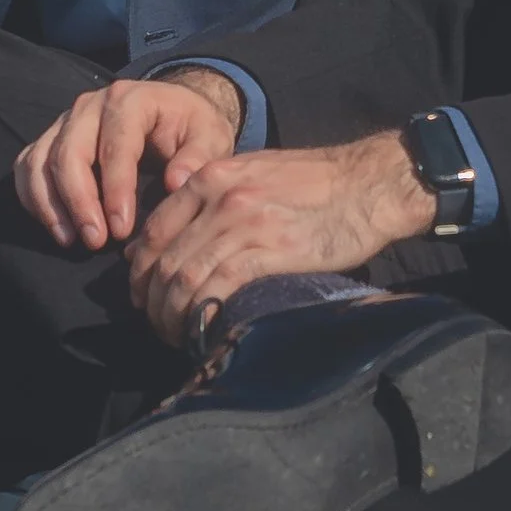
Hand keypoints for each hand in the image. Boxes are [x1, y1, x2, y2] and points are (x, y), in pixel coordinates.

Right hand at [14, 68, 244, 249]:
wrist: (172, 111)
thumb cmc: (191, 128)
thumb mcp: (211, 136)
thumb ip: (198, 157)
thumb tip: (176, 182)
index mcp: (130, 99)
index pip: (115, 145)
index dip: (115, 190)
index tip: (122, 230)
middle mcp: (89, 105)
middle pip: (69, 153)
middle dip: (79, 202)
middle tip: (95, 241)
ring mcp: (65, 121)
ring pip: (41, 161)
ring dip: (51, 205)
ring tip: (71, 241)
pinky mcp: (51, 138)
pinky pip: (28, 167)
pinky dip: (35, 199)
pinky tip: (57, 228)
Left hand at [128, 134, 436, 346]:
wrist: (369, 184)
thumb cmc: (314, 184)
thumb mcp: (253, 175)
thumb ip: (210, 201)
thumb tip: (169, 241)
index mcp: (211, 177)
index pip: (154, 231)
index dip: (140, 271)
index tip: (143, 296)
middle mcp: (220, 197)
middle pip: (163, 260)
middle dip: (152, 301)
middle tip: (157, 325)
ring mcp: (244, 223)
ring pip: (184, 277)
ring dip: (172, 315)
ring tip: (176, 334)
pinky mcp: (271, 250)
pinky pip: (217, 287)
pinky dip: (200, 314)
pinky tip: (202, 331)